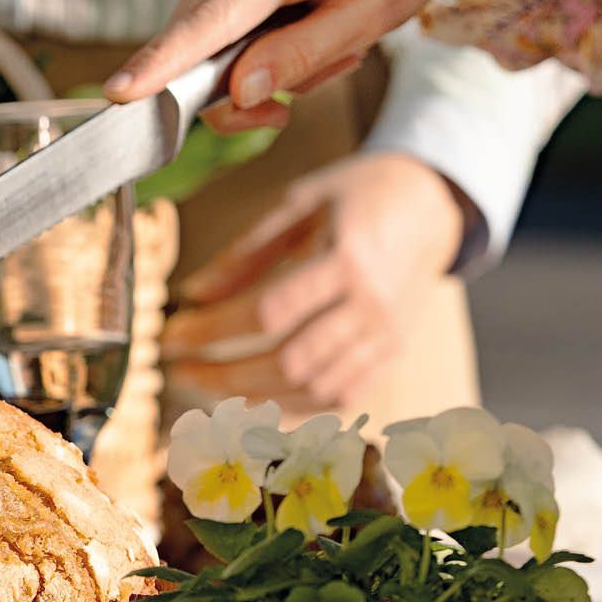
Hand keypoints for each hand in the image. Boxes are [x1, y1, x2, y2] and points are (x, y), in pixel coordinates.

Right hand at [103, 0, 490, 127]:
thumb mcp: (377, 12)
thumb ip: (305, 53)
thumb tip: (240, 91)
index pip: (214, 18)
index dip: (165, 61)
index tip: (123, 93)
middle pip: (200, 37)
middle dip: (235, 86)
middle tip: (282, 111)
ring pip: (207, 27)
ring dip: (250, 58)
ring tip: (320, 45)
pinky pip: (217, 5)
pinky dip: (250, 31)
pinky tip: (298, 19)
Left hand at [162, 153, 465, 409]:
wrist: (431, 204)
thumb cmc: (355, 196)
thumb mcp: (298, 203)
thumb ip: (245, 252)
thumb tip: (192, 295)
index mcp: (347, 259)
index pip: (269, 312)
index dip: (213, 331)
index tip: (171, 336)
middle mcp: (373, 306)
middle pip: (289, 361)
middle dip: (225, 375)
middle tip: (179, 370)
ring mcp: (388, 336)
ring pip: (314, 388)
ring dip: (252, 397)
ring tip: (208, 385)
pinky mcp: (393, 355)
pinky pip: (341, 398)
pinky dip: (293, 406)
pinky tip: (253, 398)